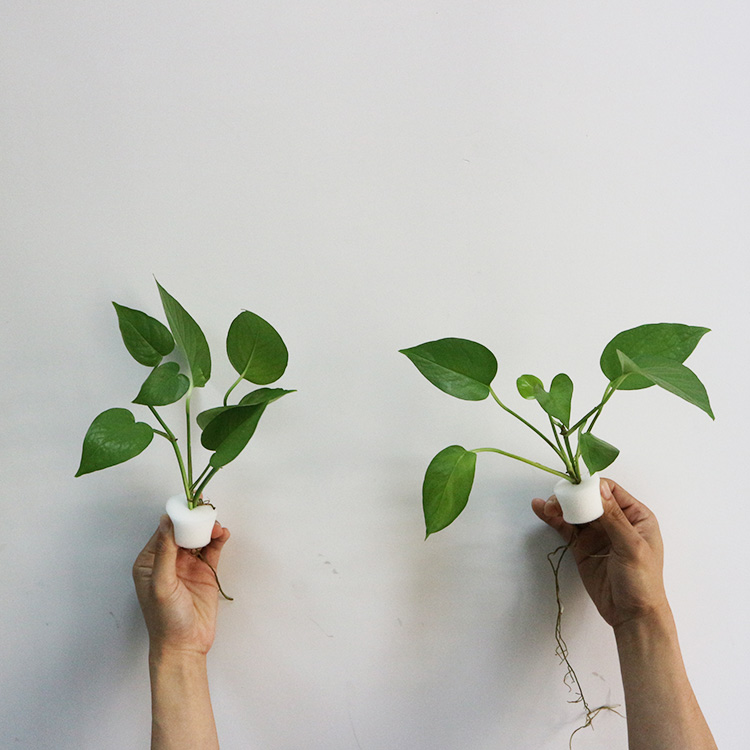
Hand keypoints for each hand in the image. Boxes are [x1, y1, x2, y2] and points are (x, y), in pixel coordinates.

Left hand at [133, 515, 229, 654]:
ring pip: (198, 538)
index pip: (165, 531)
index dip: (177, 516)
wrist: (185, 645)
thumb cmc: (165, 619)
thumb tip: (166, 521)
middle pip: (183, 531)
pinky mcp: (205, 572)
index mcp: (150, 561)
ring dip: (207, 528)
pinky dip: (217, 540)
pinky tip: (222, 534)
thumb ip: (164, 551)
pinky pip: (212, 550)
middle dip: (195, 519)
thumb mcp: (162, 583)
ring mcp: (188, 566)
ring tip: (216, 525)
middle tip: (206, 509)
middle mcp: (169, 560)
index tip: (189, 504)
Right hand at [532, 478, 668, 628]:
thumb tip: (598, 489)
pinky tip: (542, 511)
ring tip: (547, 507)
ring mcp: (598, 534)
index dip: (592, 487)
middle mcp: (616, 521)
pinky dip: (554, 520)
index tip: (576, 489)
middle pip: (589, 499)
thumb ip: (614, 518)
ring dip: (560, 507)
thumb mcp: (631, 546)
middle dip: (572, 496)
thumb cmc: (643, 582)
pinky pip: (567, 528)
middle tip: (557, 500)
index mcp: (636, 516)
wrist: (632, 616)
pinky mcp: (583, 547)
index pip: (610, 491)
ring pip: (576, 512)